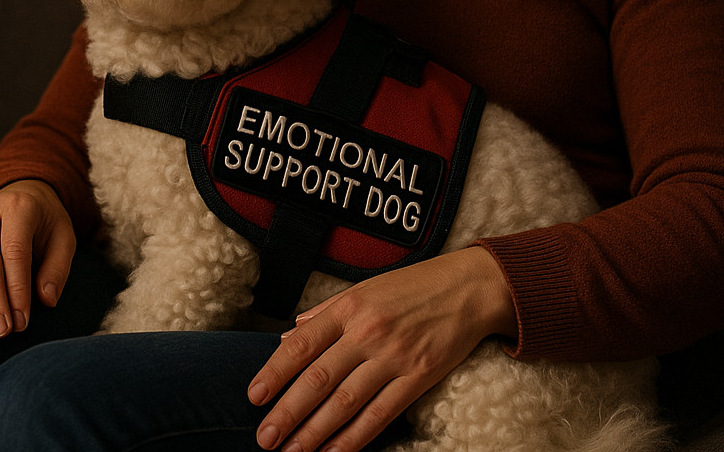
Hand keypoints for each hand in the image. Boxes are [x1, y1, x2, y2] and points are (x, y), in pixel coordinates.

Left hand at [246, 246, 515, 451]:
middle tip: (265, 439)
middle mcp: (367, 332)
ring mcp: (393, 357)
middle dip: (287, 413)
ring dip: (314, 432)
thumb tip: (288, 337)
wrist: (470, 288)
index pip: (301, 345)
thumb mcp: (364, 288)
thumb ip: (325, 314)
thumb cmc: (413, 286)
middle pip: (318, 380)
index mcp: (349, 308)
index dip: (274, 373)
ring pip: (345, 403)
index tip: (254, 397)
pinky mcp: (418, 377)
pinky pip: (380, 414)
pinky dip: (355, 438)